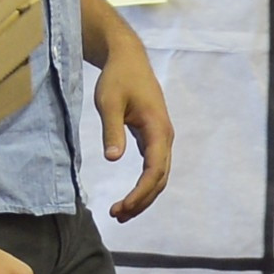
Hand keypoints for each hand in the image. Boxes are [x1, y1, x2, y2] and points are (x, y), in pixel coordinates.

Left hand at [93, 36, 174, 222]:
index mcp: (158, 128)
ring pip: (159, 175)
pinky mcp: (154, 136)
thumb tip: (113, 159)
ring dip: (143, 196)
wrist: (128, 58)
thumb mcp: (109, 102)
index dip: (141, 192)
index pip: (154, 170)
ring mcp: (161, 137)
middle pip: (160, 178)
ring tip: (120, 212)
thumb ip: (112, 130)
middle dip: (141, 200)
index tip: (122, 207)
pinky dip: (143, 185)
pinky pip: (153, 167)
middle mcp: (165, 136)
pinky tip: (129, 196)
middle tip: (117, 215)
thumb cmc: (117, 78)